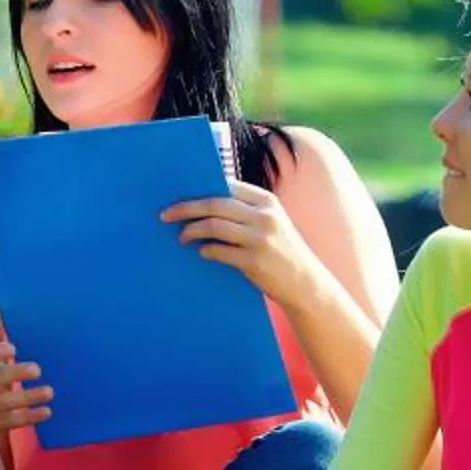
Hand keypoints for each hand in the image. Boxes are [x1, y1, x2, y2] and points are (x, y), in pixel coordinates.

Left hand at [162, 179, 317, 307]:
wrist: (305, 283)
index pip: (227, 186)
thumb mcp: (270, 223)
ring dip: (191, 231)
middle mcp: (265, 216)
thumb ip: (245, 211)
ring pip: (213, 226)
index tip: (180, 195)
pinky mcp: (254, 260)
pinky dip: (205, 250)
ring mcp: (260, 238)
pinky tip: (201, 252)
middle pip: (214, 204)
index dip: (200, 189)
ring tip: (182, 237)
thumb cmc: (281, 251)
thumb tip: (203, 204)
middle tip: (165, 215)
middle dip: (185, 208)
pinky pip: (218, 251)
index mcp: (267, 201)